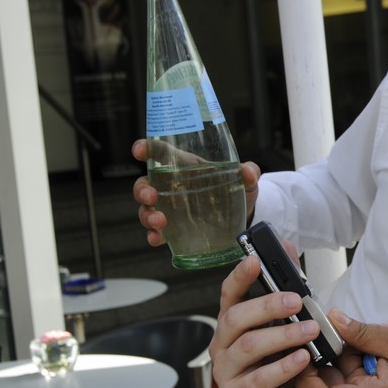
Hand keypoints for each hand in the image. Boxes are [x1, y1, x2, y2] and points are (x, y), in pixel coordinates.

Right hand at [131, 138, 259, 246]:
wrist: (241, 218)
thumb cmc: (237, 190)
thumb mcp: (245, 181)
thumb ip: (249, 173)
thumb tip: (248, 171)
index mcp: (184, 167)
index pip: (160, 153)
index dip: (146, 148)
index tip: (139, 150)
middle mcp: (172, 187)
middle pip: (145, 184)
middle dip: (142, 190)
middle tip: (152, 197)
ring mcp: (170, 209)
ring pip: (146, 209)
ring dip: (147, 215)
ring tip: (159, 222)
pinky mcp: (174, 229)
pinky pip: (157, 232)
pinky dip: (153, 235)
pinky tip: (156, 239)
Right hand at [208, 255, 324, 387]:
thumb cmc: (294, 364)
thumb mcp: (292, 323)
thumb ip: (288, 287)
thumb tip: (287, 246)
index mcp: (234, 324)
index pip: (229, 295)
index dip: (240, 276)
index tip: (254, 260)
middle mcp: (224, 346)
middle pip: (235, 318)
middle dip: (267, 306)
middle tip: (298, 300)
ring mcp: (228, 373)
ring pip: (248, 347)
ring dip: (282, 335)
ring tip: (310, 331)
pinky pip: (259, 380)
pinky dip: (283, 367)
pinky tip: (303, 360)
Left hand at [296, 310, 387, 387]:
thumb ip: (363, 332)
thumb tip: (333, 318)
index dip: (304, 378)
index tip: (301, 351)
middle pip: (327, 384)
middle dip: (325, 355)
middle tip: (326, 328)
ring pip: (340, 377)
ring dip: (343, 354)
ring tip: (357, 332)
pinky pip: (353, 377)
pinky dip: (355, 358)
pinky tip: (367, 342)